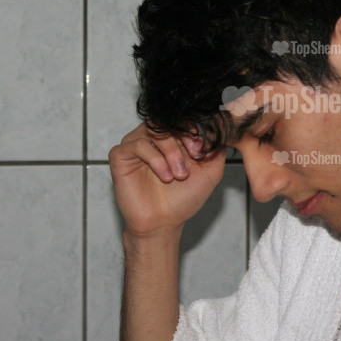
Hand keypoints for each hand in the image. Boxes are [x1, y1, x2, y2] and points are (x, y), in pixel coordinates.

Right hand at [108, 123, 225, 236]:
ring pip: (154, 129)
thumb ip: (217, 149)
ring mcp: (136, 144)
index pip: (184, 117)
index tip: (203, 149)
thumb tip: (219, 128)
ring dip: (172, 151)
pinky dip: (155, 158)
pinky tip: (165, 176)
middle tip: (195, 156)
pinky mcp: (121, 156)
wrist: (164, 223)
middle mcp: (154, 137)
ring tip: (180, 174)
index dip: (196, 128)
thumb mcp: (210, 171)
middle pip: (169, 120)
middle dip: (186, 137)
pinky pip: (137, 144)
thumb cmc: (184, 198)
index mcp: (174, 137)